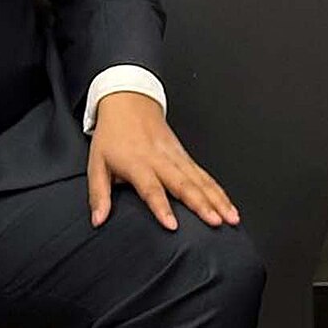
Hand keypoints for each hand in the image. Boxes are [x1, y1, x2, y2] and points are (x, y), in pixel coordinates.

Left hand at [87, 92, 240, 230]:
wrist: (130, 102)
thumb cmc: (112, 134)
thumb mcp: (96, 163)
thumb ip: (98, 194)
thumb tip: (98, 220)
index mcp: (137, 162)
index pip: (151, 188)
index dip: (161, 207)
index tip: (173, 224)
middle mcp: (161, 159)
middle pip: (184, 184)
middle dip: (202, 204)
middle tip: (215, 221)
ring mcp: (177, 156)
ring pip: (201, 179)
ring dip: (217, 199)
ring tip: (230, 217)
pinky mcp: (185, 155)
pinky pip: (205, 175)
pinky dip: (219, 190)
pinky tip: (228, 204)